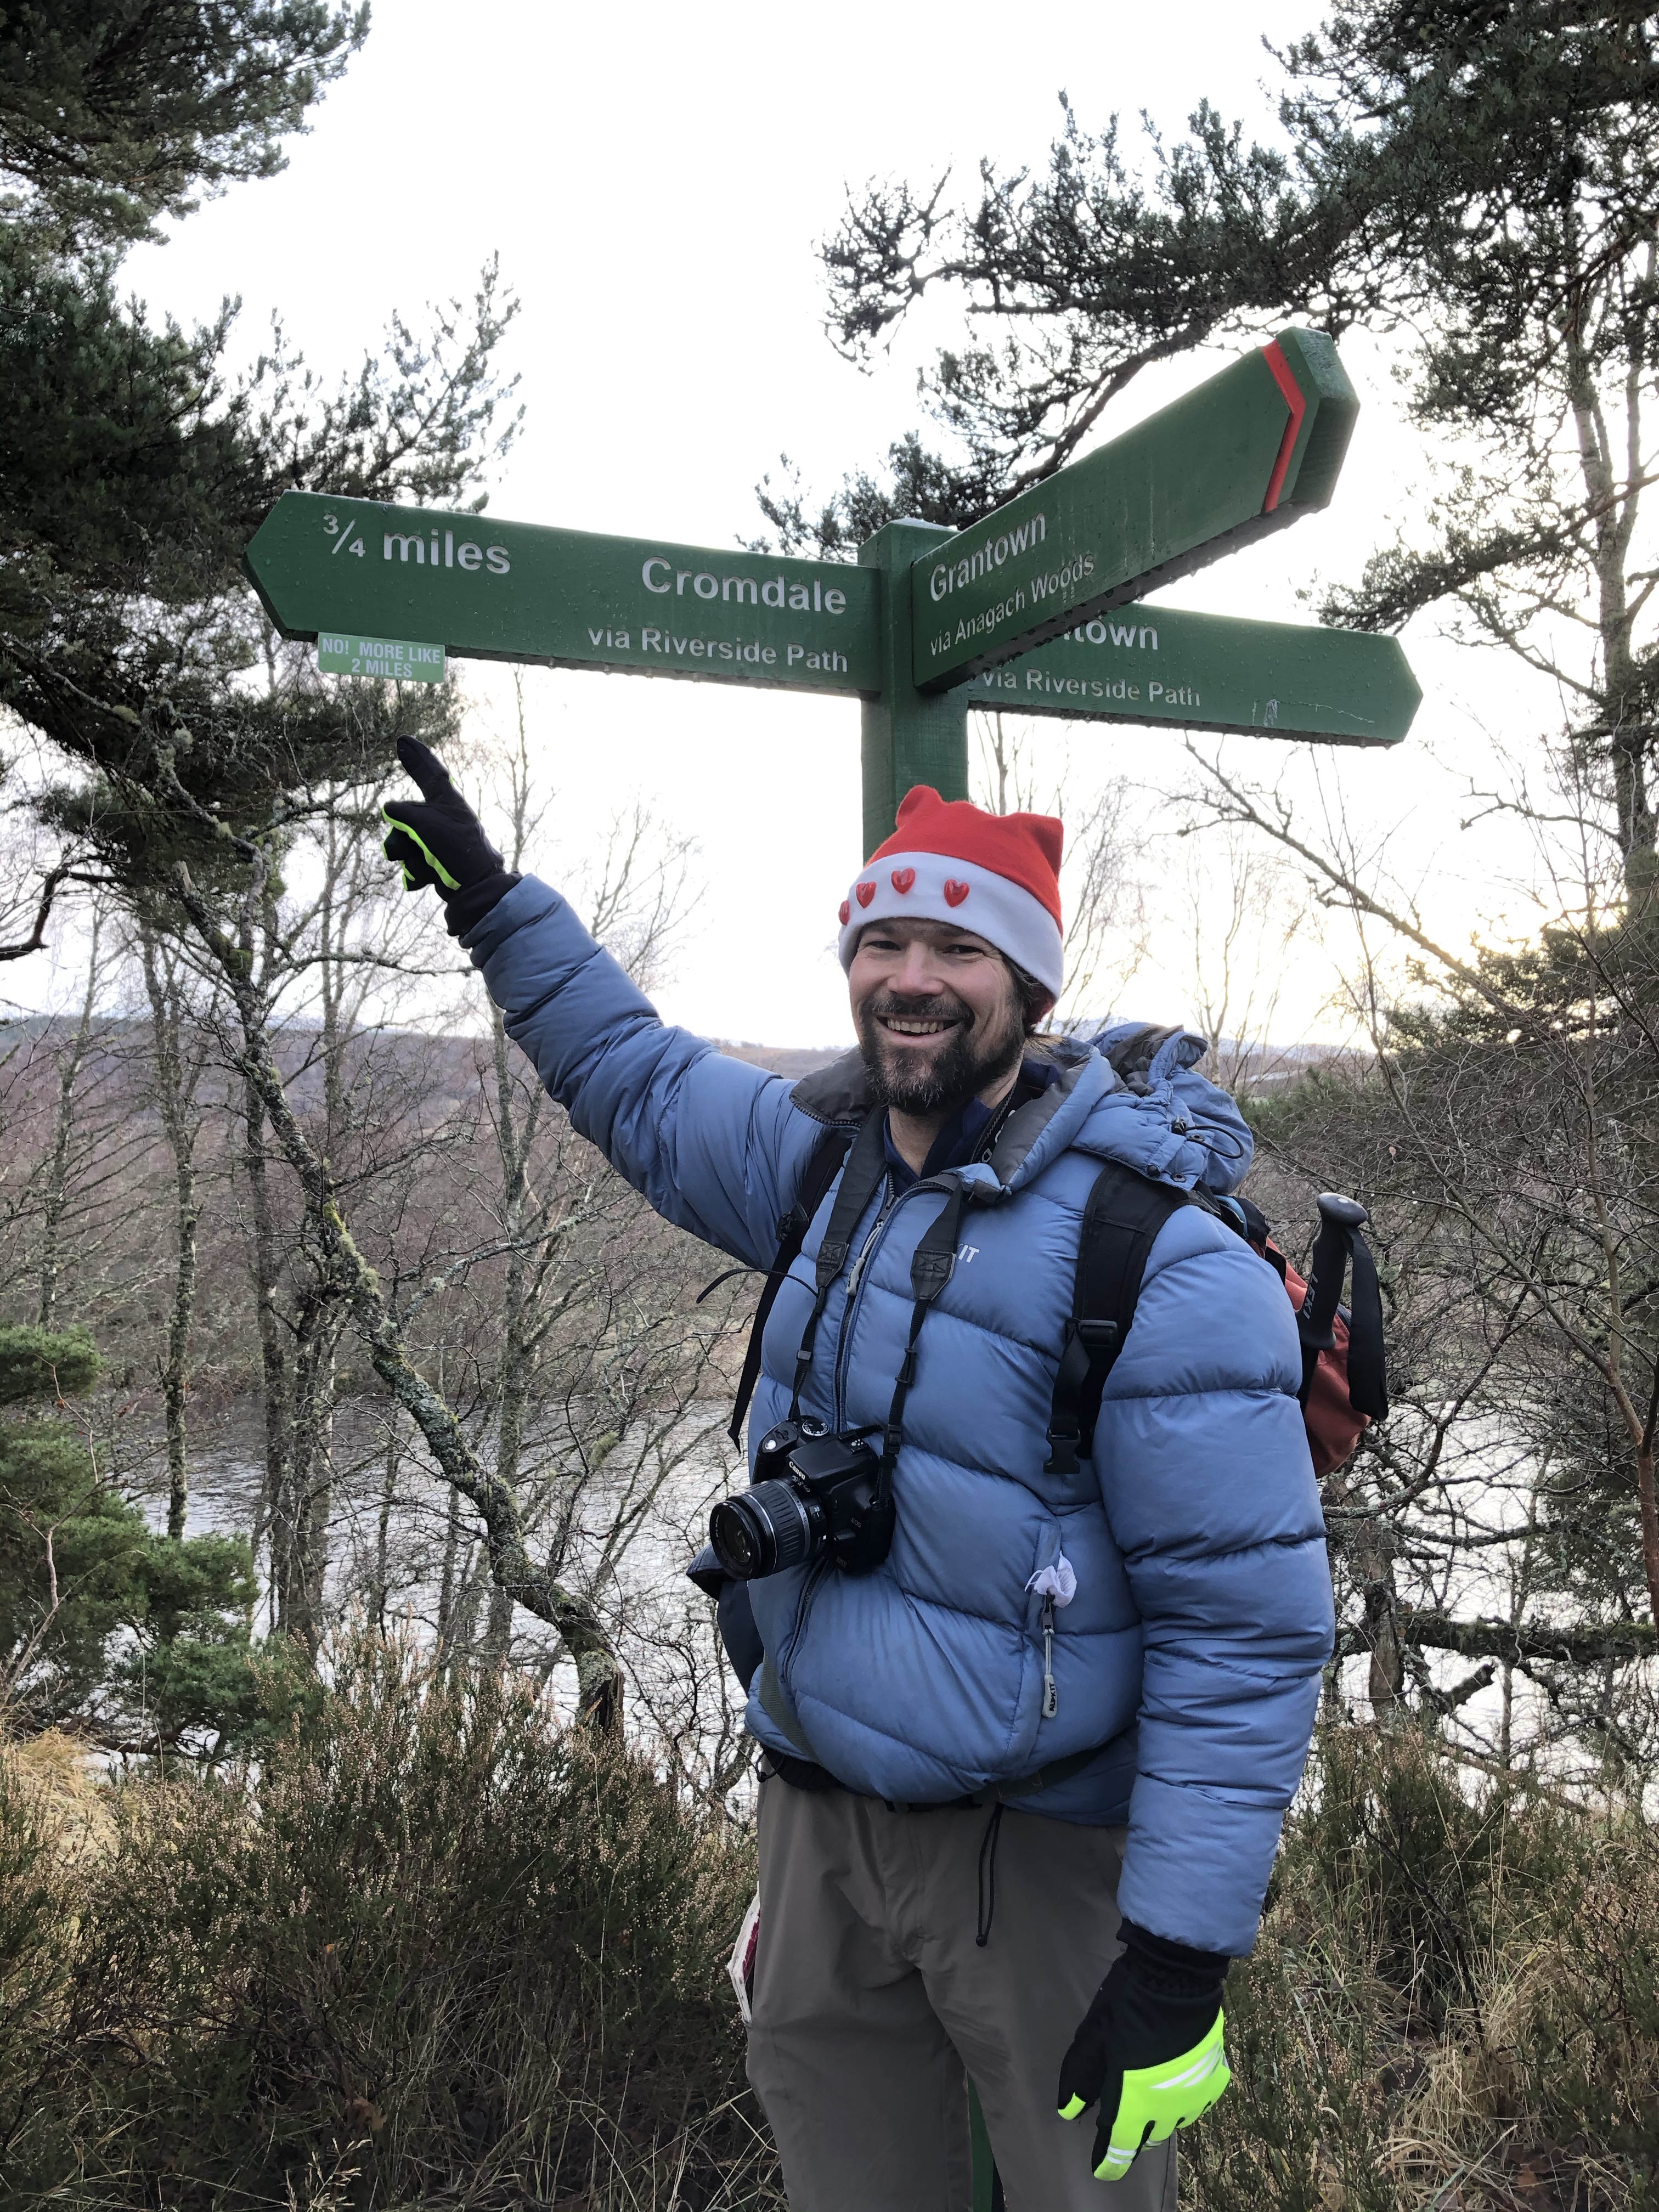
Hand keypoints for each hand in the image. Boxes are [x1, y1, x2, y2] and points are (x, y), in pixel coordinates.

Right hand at [381, 736, 506, 894]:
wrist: (474, 888)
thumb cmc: (455, 849)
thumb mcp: (425, 824)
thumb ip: (403, 813)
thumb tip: (389, 809)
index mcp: (447, 802)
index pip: (431, 773)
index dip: (417, 757)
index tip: (403, 741)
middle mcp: (441, 819)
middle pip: (403, 819)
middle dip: (404, 836)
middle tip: (423, 843)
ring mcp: (436, 843)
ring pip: (403, 845)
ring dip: (410, 858)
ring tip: (430, 863)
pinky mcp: (433, 864)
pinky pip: (411, 866)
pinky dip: (417, 874)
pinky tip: (430, 878)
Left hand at [1057, 1919, 1230, 2181]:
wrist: (1177, 1979)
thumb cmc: (1128, 2006)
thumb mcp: (1094, 2038)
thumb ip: (1080, 2077)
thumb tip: (1068, 2110)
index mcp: (1133, 2103)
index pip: (1119, 2148)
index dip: (1109, 2163)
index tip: (1101, 2170)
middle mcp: (1165, 2110)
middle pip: (1147, 2136)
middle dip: (1133, 2134)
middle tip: (1121, 2121)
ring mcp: (1193, 2096)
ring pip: (1174, 2122)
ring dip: (1158, 2118)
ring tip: (1148, 2102)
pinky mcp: (1213, 2078)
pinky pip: (1197, 2103)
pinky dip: (1184, 2101)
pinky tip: (1177, 2086)